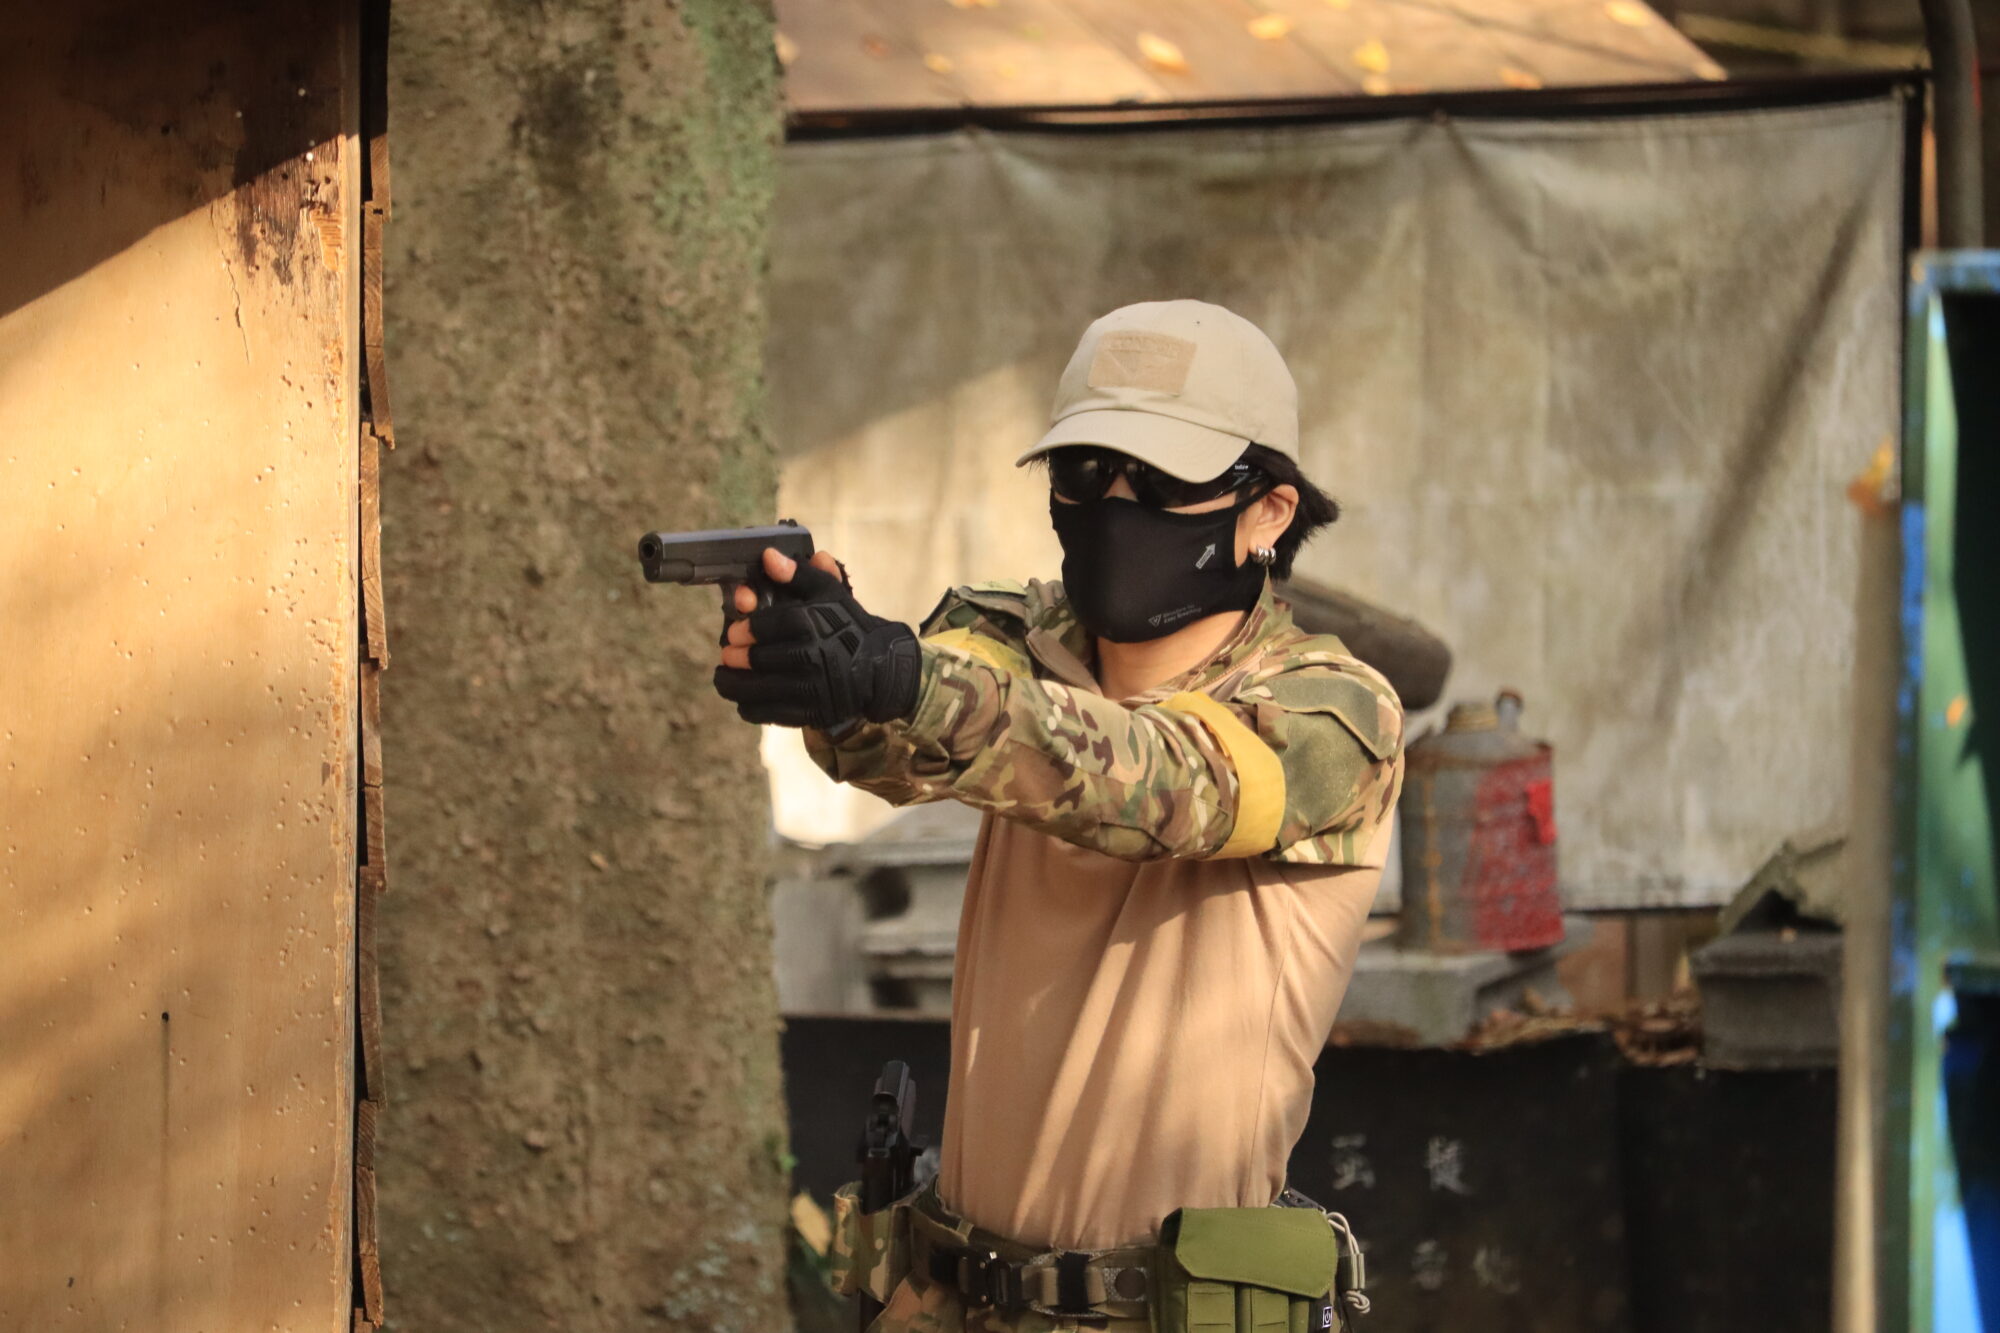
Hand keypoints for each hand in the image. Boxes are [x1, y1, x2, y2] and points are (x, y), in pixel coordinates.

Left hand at [712, 548, 921, 728]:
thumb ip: (797, 574)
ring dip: (731, 683)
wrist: (879, 668)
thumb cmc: (847, 626)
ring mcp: (811, 688)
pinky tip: (743, 697)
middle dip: (734, 657)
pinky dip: (748, 706)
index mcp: (812, 624)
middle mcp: (811, 656)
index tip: (733, 633)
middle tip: (727, 653)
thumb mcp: (828, 593)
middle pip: (756, 659)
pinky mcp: (811, 713)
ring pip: (755, 689)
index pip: (764, 626)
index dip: (743, 630)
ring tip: (723, 676)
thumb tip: (768, 556)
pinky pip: (767, 713)